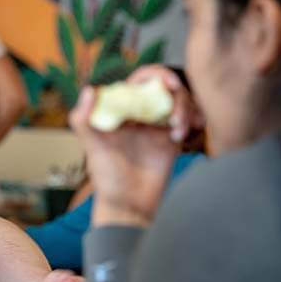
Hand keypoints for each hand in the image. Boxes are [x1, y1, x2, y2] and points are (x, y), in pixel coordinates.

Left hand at [70, 65, 200, 225]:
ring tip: (179, 132)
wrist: (130, 206)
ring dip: (186, 110)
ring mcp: (157, 126)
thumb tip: (88, 90)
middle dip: (177, 95)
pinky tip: (193, 129)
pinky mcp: (172, 140)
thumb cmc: (107, 178)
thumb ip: (84, 120)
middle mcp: (140, 114)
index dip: (157, 75)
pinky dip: (196, 118)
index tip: (168, 84)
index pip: (141, 80)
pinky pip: (189, 120)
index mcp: (121, 109)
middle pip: (167, 88)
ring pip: (180, 102)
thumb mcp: (93, 148)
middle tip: (176, 115)